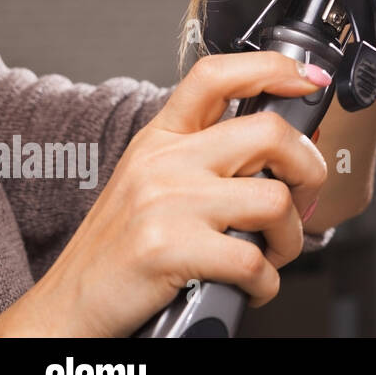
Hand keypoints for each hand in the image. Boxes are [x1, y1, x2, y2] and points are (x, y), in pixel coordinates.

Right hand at [15, 52, 329, 336]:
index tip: (308, 79)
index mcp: (162, 138)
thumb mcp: (154, 183)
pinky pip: (253, 260)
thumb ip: (211, 159)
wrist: (67, 307)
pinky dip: (267, 283)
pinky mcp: (168, 249)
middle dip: (308, 170)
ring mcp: (166, 202)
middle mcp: (164, 161)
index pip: (216, 75)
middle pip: (270, 133)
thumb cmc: (121, 250)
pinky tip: (251, 286)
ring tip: (273, 252)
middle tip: (303, 198)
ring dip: (291, 237)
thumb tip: (288, 149)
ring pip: (274, 200)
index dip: (272, 67)